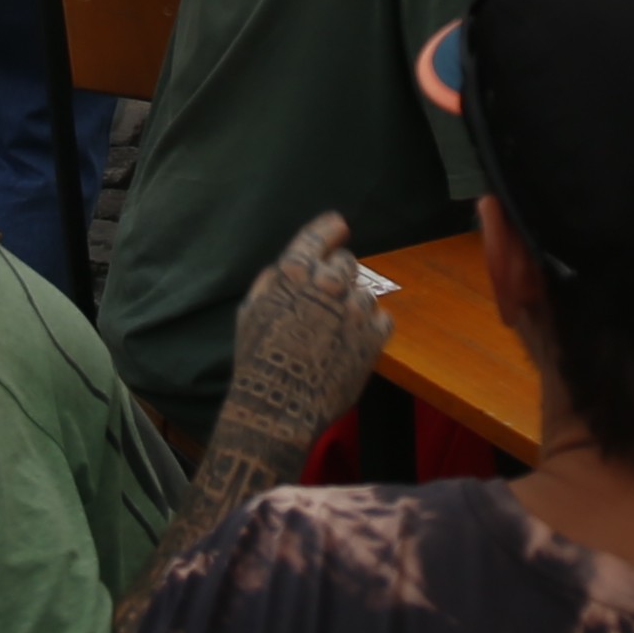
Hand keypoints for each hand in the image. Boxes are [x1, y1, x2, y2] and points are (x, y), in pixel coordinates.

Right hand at [216, 211, 394, 443]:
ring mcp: (354, 309)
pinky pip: (382, 319)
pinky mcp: (374, 337)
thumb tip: (290, 265)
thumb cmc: (259, 360)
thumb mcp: (251, 311)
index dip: (330, 228)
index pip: (319, 236)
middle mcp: (328, 284)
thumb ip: (273, 282)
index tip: (339, 225)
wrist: (280, 407)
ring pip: (365, 292)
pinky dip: (371, 328)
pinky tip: (353, 343)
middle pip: (347, 262)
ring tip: (336, 332)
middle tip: (327, 300)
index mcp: (295, 272)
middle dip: (338, 276)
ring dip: (353, 306)